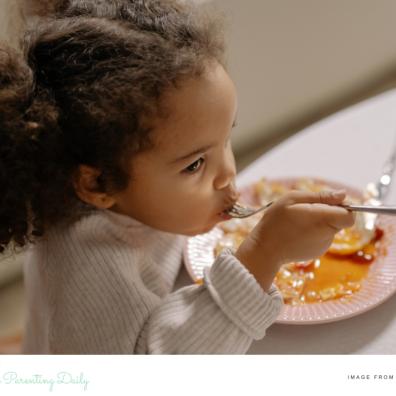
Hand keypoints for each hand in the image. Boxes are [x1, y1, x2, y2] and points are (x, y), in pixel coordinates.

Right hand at [235, 190, 354, 290]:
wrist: (264, 250)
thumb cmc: (275, 221)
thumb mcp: (292, 199)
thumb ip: (320, 196)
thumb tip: (343, 194)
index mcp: (323, 219)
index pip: (350, 215)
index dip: (344, 207)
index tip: (328, 203)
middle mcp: (327, 234)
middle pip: (340, 220)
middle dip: (328, 212)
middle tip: (305, 210)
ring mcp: (323, 245)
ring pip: (331, 228)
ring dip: (319, 222)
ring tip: (297, 222)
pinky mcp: (317, 252)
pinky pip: (322, 237)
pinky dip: (313, 232)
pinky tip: (297, 232)